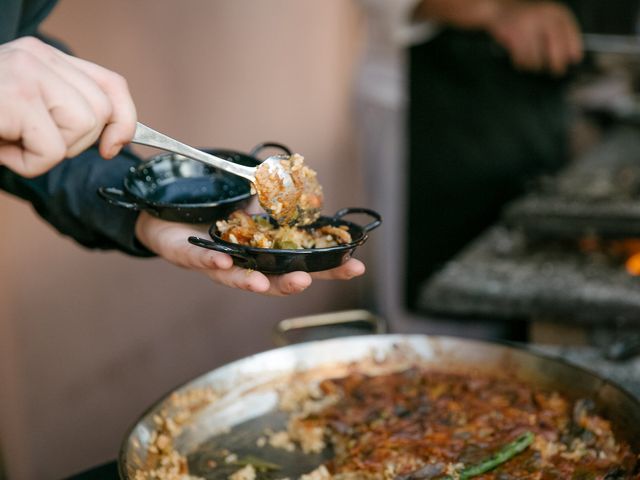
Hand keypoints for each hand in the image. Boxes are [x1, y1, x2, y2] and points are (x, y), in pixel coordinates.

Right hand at [0, 36, 135, 176]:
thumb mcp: (27, 113)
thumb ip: (64, 109)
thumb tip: (115, 137)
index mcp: (44, 58)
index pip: (111, 85)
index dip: (125, 120)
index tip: (114, 146)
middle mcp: (38, 56)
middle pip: (102, 111)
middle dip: (74, 142)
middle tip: (32, 139)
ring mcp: (26, 71)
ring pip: (83, 128)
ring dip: (49, 152)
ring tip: (13, 141)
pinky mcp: (16, 96)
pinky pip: (52, 150)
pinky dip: (29, 163)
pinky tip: (2, 148)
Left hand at [134, 212, 365, 295]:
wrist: (165, 218)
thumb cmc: (212, 217)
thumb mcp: (250, 208)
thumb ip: (274, 205)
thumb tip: (304, 193)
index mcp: (265, 253)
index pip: (302, 263)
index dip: (329, 268)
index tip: (355, 266)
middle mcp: (245, 265)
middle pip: (274, 281)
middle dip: (293, 283)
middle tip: (308, 282)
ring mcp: (218, 265)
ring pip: (239, 279)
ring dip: (254, 282)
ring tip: (264, 283)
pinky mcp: (191, 256)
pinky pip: (203, 261)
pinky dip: (212, 263)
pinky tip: (223, 261)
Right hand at [487, 1, 582, 74]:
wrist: (499, 8)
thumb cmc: (528, 18)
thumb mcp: (549, 19)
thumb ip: (563, 34)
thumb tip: (573, 57)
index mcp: (556, 12)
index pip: (571, 35)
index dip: (573, 49)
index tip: (574, 60)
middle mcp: (543, 17)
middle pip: (556, 50)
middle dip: (557, 64)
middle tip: (557, 71)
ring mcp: (527, 27)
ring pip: (537, 59)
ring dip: (535, 65)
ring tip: (533, 61)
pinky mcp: (513, 37)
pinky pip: (522, 59)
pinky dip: (522, 63)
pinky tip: (521, 58)